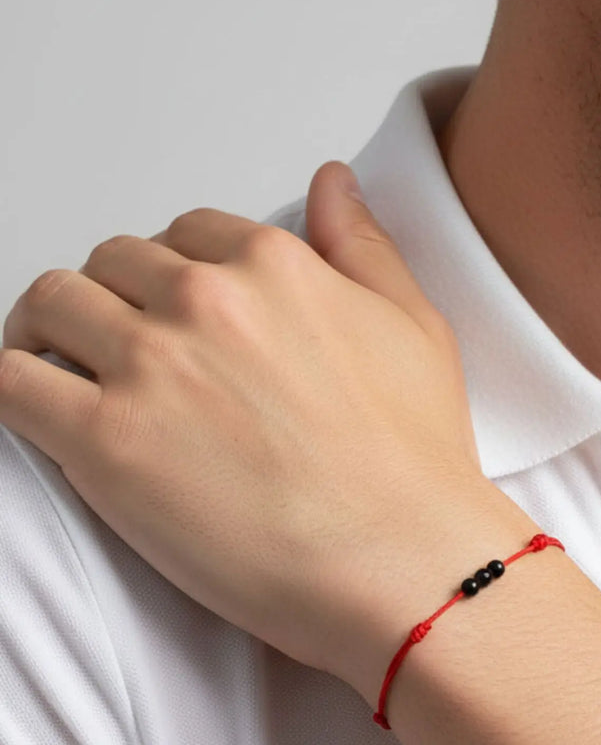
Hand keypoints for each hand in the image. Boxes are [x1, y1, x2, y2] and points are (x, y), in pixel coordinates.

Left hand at [0, 160, 500, 680]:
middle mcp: (206, 300)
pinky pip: (11, 382)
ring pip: (49, 305)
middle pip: (111, 264)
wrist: (405, 561)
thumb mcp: (417, 330)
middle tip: (132, 355)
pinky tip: (52, 415)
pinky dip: (19, 387)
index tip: (178, 317)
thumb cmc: (416, 464)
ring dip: (53, 333)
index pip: (184, 235)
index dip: (176, 275)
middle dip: (116, 301)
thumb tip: (334, 183)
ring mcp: (150, 367)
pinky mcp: (105, 442)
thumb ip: (364, 245)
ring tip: (72, 374)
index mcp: (274, 265)